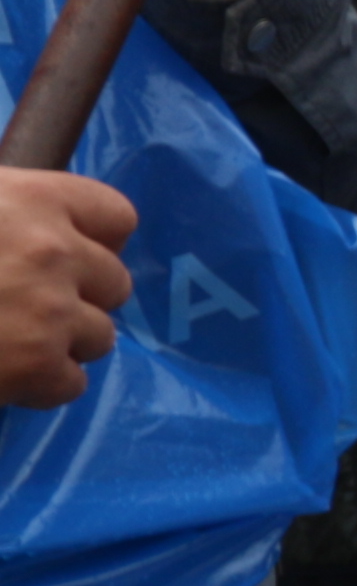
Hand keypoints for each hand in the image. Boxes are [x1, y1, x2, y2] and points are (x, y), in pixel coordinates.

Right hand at [0, 170, 138, 405]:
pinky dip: (40, 386)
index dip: (97, 241)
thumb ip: (19, 212)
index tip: (71, 255)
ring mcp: (51, 312)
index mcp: (32, 199)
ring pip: (100, 337)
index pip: (117, 216)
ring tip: (10, 342)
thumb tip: (60, 231)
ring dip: (63, 345)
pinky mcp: (36, 367)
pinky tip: (5, 375)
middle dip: (81, 300)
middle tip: (28, 308)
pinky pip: (71, 384)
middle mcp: (53, 251)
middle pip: (116, 283)